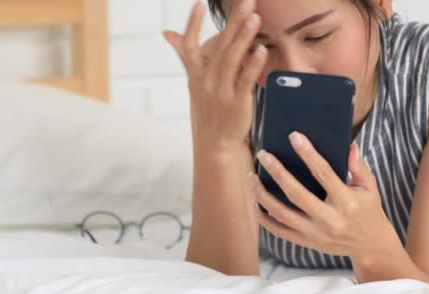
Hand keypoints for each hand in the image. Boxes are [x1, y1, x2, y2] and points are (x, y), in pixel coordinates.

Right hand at [162, 0, 266, 151]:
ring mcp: (221, 92)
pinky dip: (253, 64)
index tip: (199, 4)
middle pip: (220, 47)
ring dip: (244, 38)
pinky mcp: (237, 103)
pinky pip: (245, 80)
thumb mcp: (194, 83)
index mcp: (195, 75)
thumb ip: (185, 55)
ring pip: (232, 60)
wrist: (216, 145)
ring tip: (255, 18)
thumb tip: (168, 34)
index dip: (193, 24)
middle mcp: (206, 82)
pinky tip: (261, 50)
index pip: (190, 45)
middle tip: (247, 3)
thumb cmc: (208, 111)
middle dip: (233, 22)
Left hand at [250, 131, 398, 261]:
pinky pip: (279, 231)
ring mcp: (316, 233)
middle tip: (263, 155)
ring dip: (263, 195)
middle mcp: (330, 219)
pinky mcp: (307, 242)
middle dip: (278, 173)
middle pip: (297, 194)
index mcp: (347, 202)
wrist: (370, 245)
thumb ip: (359, 166)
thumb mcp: (370, 187)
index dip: (308, 154)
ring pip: (282, 214)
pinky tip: (255, 202)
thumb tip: (349, 144)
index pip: (324, 173)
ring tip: (252, 177)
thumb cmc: (368, 209)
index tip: (293, 136)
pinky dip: (264, 218)